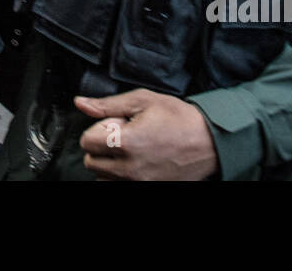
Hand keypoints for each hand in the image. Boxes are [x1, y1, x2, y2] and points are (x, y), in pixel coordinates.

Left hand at [75, 90, 216, 180]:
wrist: (210, 142)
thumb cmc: (180, 119)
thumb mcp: (143, 101)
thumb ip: (108, 105)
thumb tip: (81, 103)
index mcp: (126, 143)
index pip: (86, 142)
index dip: (98, 129)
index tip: (114, 125)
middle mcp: (129, 169)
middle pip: (91, 162)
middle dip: (100, 147)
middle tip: (122, 136)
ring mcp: (138, 183)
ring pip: (103, 177)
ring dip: (109, 164)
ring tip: (130, 150)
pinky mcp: (147, 189)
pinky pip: (118, 186)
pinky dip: (121, 176)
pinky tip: (136, 162)